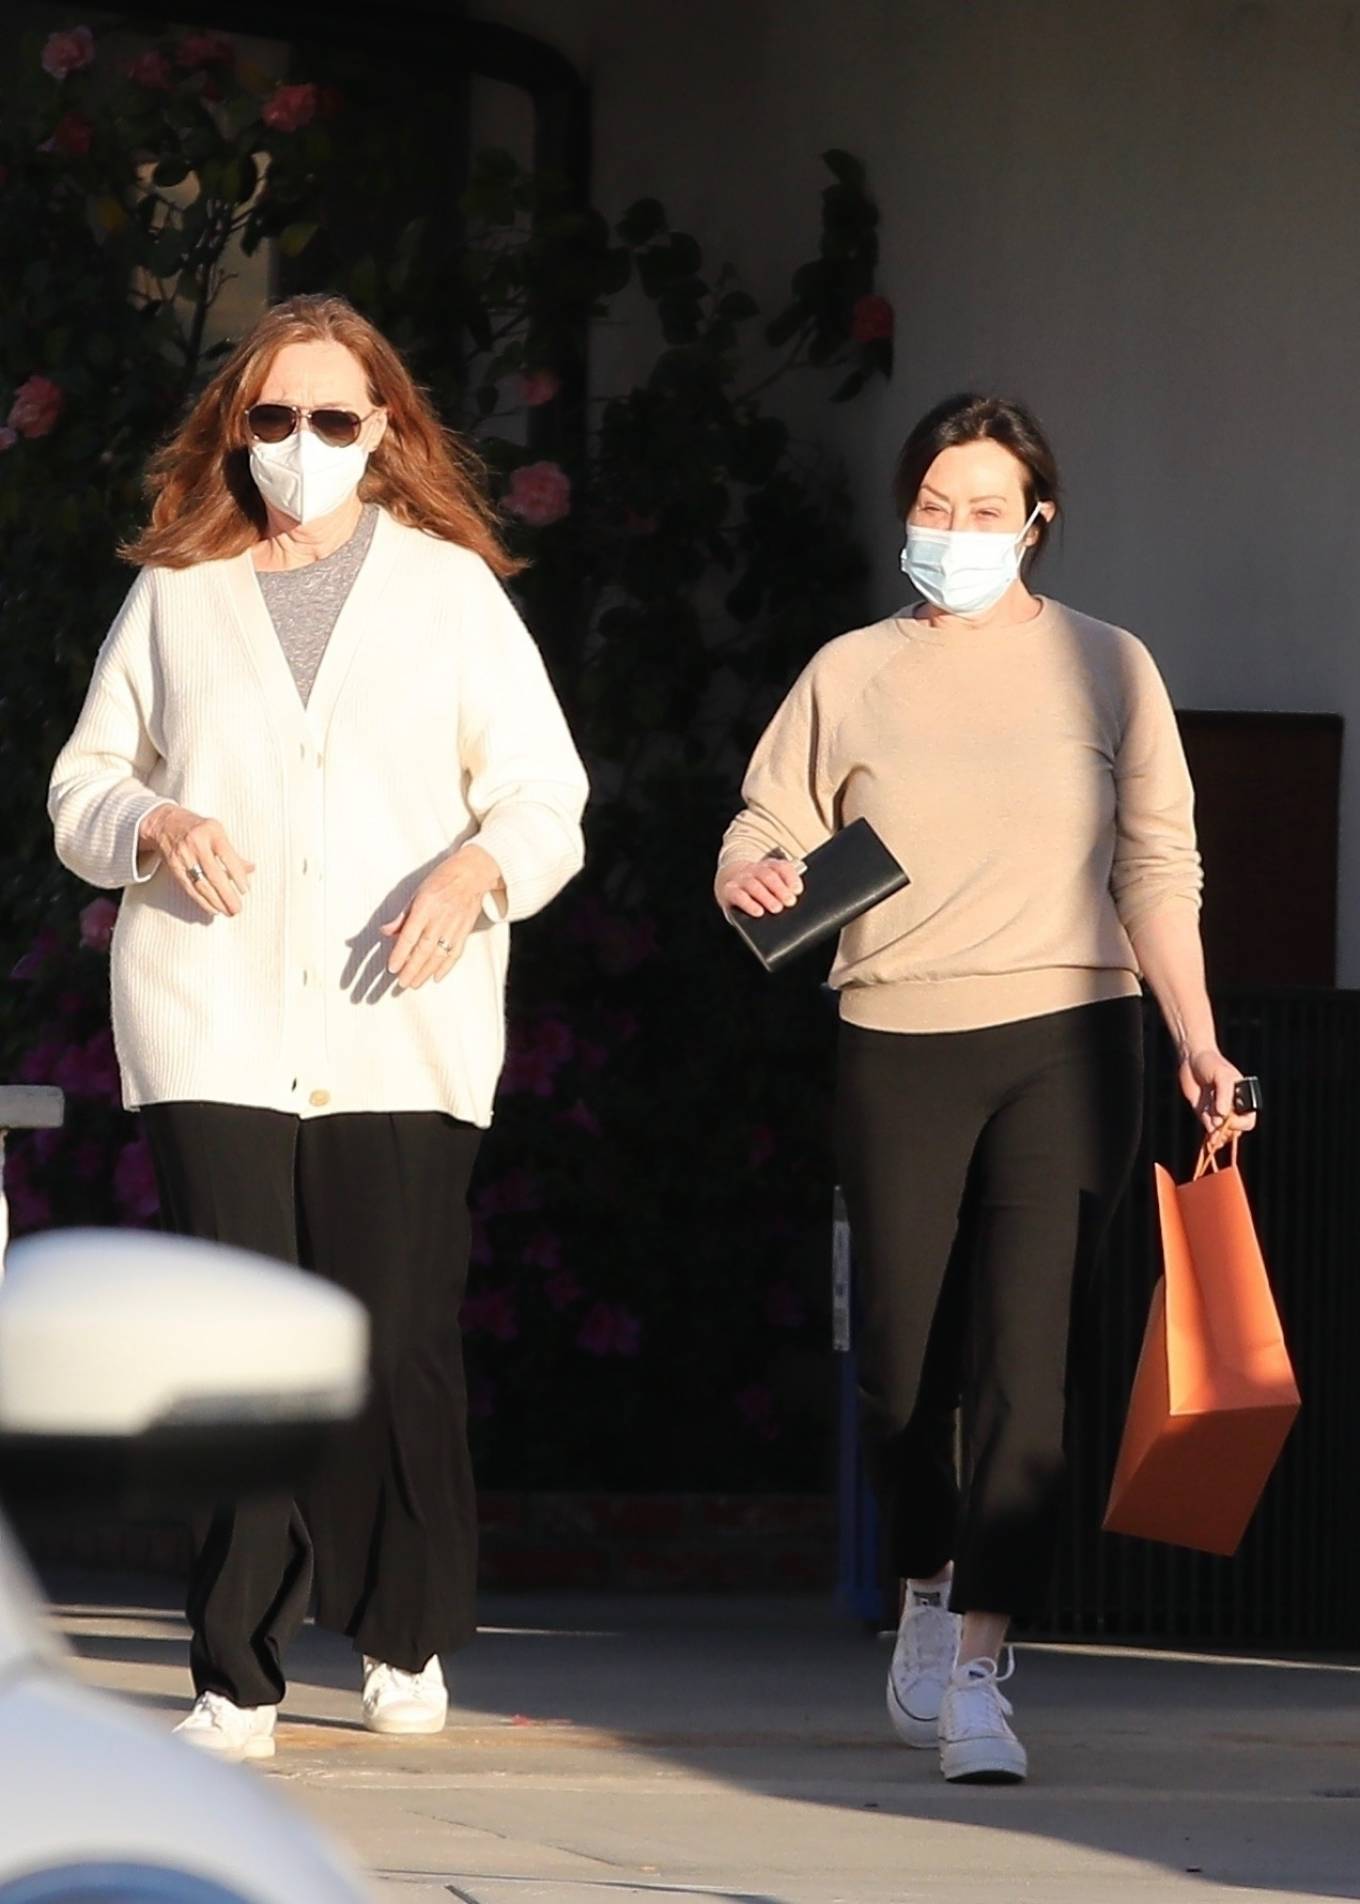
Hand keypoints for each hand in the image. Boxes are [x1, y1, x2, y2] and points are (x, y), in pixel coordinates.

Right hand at [139, 805, 253, 917]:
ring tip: (227, 912)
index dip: (237, 875)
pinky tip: (212, 909)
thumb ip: (233, 852)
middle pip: (214, 874)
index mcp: (212, 832)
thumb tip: (251, 869)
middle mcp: (197, 844)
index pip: (228, 857)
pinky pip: (189, 887)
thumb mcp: (217, 832)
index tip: (245, 890)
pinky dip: (202, 901)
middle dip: (227, 895)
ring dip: (215, 901)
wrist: (165, 823)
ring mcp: (183, 856)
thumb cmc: (198, 828)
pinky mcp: (174, 867)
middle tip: (237, 909)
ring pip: (201, 884)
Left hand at [382, 844, 502, 989]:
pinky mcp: (465, 931)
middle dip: (411, 969)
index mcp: (426, 907)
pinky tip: (436, 977)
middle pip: (424, 950)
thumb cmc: (443, 878)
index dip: (400, 953)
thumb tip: (386, 931)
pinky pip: (455, 953)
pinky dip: (446, 967)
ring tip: (414, 984)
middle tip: (401, 983)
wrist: (474, 873)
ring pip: (439, 955)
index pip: (410, 935)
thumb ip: (402, 914)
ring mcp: (454, 926)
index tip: (392, 967)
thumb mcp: (417, 892)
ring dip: (425, 972)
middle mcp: (440, 918)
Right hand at [717, 856, 805, 918]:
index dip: (791, 877)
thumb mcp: (771, 886)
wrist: (728, 883)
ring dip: (766, 897)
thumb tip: (794, 903)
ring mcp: (741, 879)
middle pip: (768, 875)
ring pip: (753, 884)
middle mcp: (754, 870)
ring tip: (777, 908)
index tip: (797, 890)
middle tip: (790, 902)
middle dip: (780, 889)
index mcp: (769, 866)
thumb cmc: (758, 889)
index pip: (782, 867)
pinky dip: (749, 904)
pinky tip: (758, 912)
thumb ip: (784, 891)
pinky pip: (738, 895)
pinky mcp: (729, 891)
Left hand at [1179, 1047, 1258, 1152]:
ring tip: (1210, 1129)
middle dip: (1226, 1131)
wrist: (1191, 1059)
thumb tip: (1222, 1115)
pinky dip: (1208, 1131)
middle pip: (1236, 1129)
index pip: (1248, 1120)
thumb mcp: (1222, 1076)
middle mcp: (1234, 1108)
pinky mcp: (1205, 1114)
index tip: (1226, 1117)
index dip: (1238, 1123)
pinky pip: (1209, 1129)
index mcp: (1244, 1099)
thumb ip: (1224, 1095)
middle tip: (1215, 1126)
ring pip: (1222, 1132)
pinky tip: (1206, 1128)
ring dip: (1216, 1133)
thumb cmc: (1211, 1063)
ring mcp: (1219, 1112)